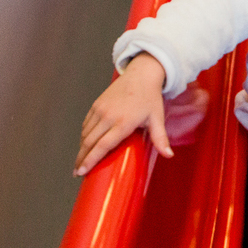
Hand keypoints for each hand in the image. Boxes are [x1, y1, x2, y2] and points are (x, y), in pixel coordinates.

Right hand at [74, 53, 171, 176]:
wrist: (141, 75)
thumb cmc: (151, 98)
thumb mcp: (157, 118)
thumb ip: (160, 138)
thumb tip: (169, 155)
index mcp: (123, 122)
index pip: (102, 146)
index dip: (90, 160)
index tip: (82, 171)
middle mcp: (108, 116)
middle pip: (89, 142)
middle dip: (81, 159)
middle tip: (78, 173)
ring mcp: (100, 109)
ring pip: (85, 134)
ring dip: (81, 149)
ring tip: (80, 161)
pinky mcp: (96, 104)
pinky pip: (86, 124)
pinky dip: (83, 136)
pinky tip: (85, 144)